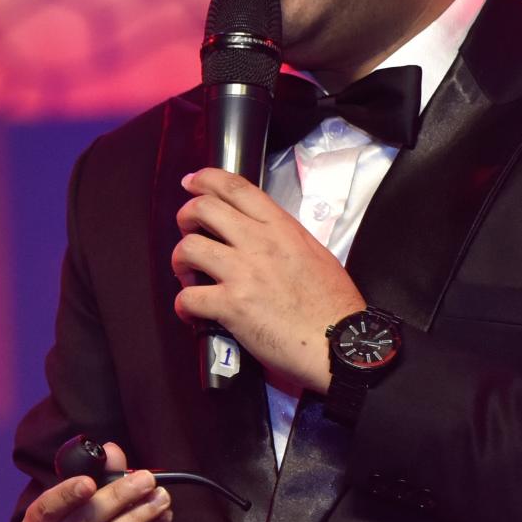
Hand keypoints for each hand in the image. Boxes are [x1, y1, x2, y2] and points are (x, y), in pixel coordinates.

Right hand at [20, 442, 167, 521]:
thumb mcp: (86, 501)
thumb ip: (99, 474)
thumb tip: (113, 451)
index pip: (44, 510)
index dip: (65, 495)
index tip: (89, 482)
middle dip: (119, 498)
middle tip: (146, 481)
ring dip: (138, 517)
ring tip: (161, 499)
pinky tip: (162, 520)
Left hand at [172, 168, 367, 392]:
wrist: (341, 342)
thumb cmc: (334, 305)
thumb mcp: (315, 253)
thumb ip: (284, 238)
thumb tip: (259, 235)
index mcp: (281, 228)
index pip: (236, 187)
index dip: (206, 179)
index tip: (192, 182)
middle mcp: (259, 244)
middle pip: (203, 209)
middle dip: (186, 217)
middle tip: (188, 232)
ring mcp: (244, 273)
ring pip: (188, 248)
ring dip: (180, 261)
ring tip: (188, 275)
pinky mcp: (232, 306)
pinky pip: (188, 297)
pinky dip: (183, 305)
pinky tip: (192, 312)